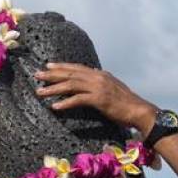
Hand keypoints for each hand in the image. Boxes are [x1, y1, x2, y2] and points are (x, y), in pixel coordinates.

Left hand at [34, 62, 155, 131]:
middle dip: (52, 74)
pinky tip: (55, 106)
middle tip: (37, 75)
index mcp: (100, 74)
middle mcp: (98, 77)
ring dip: (54, 88)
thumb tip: (94, 74)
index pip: (77, 67)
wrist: (139, 111)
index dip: (62, 66)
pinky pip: (78, 99)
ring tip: (40, 92)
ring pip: (71, 85)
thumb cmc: (126, 103)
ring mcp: (99, 87)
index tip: (48, 66)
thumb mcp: (113, 87)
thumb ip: (101, 82)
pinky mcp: (99, 99)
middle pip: (71, 73)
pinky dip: (65, 103)